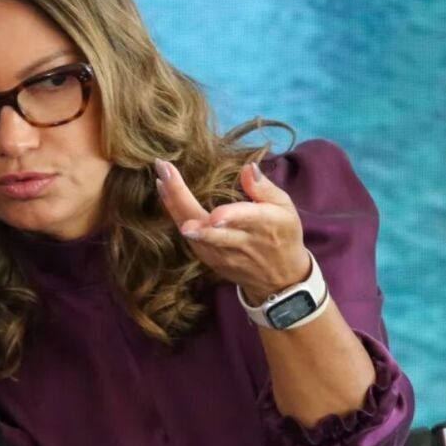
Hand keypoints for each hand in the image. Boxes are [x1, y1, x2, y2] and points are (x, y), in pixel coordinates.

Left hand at [154, 160, 311, 302]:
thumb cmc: (283, 233)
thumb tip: (248, 167)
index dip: (229, 217)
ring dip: (173, 205)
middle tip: (165, 176)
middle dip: (183, 201)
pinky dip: (175, 214)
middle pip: (208, 226)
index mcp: (264, 225)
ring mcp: (221, 255)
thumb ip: (264, 188)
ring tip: (160, 180)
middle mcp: (240, 243)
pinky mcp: (209, 260)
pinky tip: (165, 194)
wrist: (279, 279)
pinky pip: (189, 237)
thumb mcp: (284, 207)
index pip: (245, 220)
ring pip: (193, 232)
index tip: (213, 214)